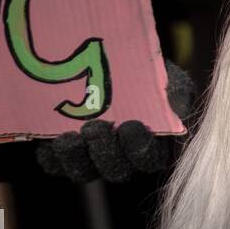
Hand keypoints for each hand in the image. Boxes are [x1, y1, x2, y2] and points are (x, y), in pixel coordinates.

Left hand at [34, 60, 195, 182]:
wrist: (99, 56)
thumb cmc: (138, 71)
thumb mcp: (163, 75)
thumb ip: (176, 91)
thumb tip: (177, 107)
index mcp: (148, 146)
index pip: (149, 160)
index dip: (140, 150)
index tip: (132, 126)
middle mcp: (119, 158)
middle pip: (116, 171)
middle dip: (107, 153)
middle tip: (97, 128)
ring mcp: (89, 156)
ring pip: (84, 172)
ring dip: (77, 158)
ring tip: (70, 137)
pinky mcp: (60, 151)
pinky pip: (54, 164)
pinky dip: (52, 156)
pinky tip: (51, 140)